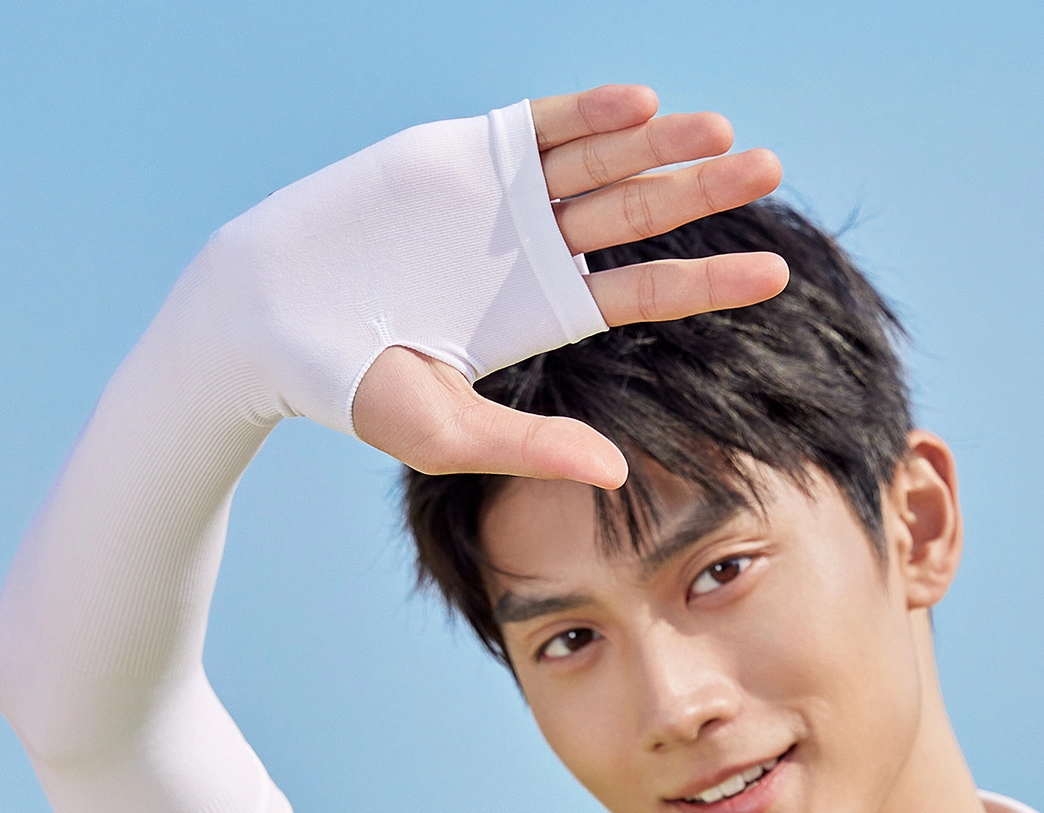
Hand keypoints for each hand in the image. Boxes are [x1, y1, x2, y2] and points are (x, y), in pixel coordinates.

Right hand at [353, 84, 784, 487]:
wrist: (268, 317)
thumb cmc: (351, 386)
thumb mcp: (451, 431)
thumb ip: (535, 445)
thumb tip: (617, 474)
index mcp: (546, 314)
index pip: (646, 291)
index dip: (709, 279)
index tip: (775, 273)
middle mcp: (536, 251)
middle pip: (641, 216)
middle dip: (705, 192)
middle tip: (773, 170)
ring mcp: (502, 199)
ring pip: (602, 164)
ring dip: (662, 146)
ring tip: (725, 133)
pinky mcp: (463, 153)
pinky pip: (542, 128)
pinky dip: (591, 115)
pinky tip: (643, 107)